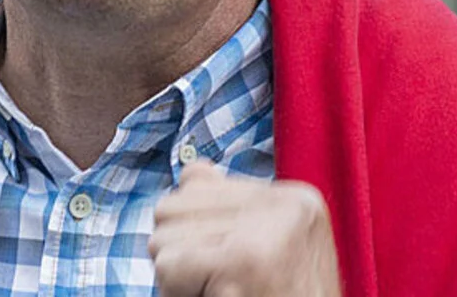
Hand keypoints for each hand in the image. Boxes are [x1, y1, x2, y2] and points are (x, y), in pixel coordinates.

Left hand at [149, 161, 340, 296]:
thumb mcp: (269, 248)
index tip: (228, 265)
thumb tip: (192, 171)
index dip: (192, 233)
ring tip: (221, 294)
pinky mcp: (244, 263)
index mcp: (294, 198)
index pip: (192, 184)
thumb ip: (230, 208)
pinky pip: (169, 267)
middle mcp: (286, 205)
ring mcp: (266, 232)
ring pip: (162, 239)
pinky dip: (179, 294)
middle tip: (218, 285)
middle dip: (179, 253)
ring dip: (177, 280)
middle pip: (170, 208)